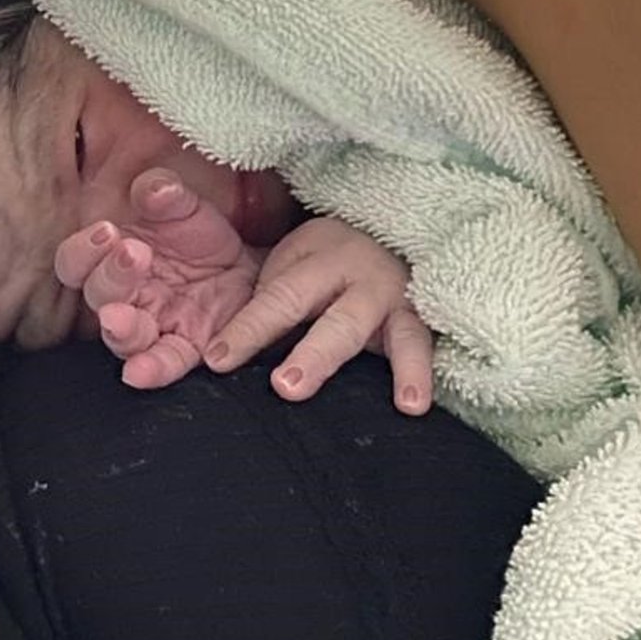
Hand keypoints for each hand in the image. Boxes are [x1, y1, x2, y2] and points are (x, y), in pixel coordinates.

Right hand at [55, 169, 260, 388]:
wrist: (247, 264)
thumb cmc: (200, 237)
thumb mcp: (185, 207)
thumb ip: (165, 194)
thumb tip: (155, 188)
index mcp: (110, 260)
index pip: (76, 262)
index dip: (82, 251)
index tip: (106, 232)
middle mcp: (123, 297)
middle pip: (97, 296)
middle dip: (110, 275)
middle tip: (134, 254)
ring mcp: (151, 326)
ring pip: (121, 337)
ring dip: (119, 328)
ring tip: (120, 318)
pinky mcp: (182, 348)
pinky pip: (162, 363)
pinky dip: (149, 369)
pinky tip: (139, 372)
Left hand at [203, 217, 433, 413]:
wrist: (385, 235)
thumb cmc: (323, 263)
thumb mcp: (291, 266)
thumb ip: (268, 304)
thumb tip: (225, 355)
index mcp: (316, 259)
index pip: (278, 300)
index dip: (247, 331)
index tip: (218, 360)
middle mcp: (360, 275)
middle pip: (336, 320)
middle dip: (313, 356)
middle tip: (286, 388)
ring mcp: (395, 296)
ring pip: (391, 332)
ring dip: (395, 367)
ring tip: (400, 402)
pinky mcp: (420, 317)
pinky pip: (422, 344)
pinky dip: (421, 373)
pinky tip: (415, 404)